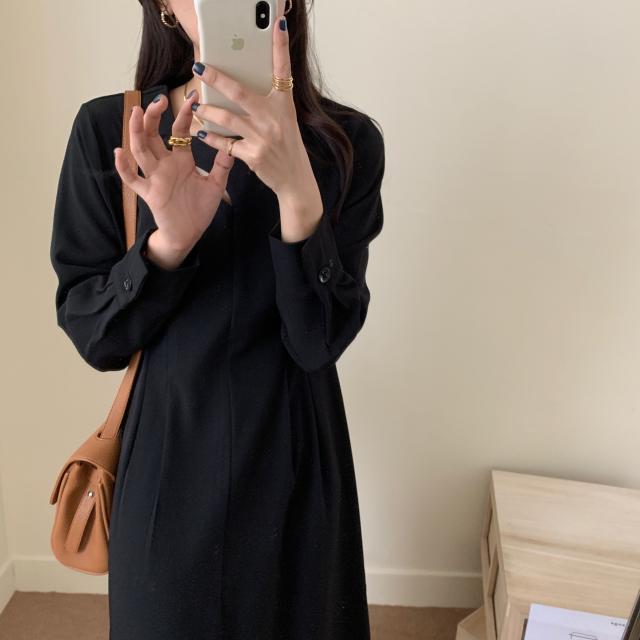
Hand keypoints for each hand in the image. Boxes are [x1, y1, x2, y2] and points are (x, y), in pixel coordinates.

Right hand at [113, 89, 234, 258]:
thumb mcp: (216, 185)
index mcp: (181, 160)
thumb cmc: (200, 209)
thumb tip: (234, 145)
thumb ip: (222, 166)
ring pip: (141, 151)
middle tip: (159, 99)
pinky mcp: (149, 194)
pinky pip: (133, 179)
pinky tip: (120, 152)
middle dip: (154, 116)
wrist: (189, 233)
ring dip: (136, 131)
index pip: (179, 131)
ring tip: (135, 112)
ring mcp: (155, 178)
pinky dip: (124, 167)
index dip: (184, 114)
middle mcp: (165, 165)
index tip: (192, 96)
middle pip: (153, 134)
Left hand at [191, 13, 322, 210]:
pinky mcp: (253, 155)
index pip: (283, 70)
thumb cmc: (287, 145)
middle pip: (240, 93)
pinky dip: (211, 138)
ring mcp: (263, 138)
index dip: (281, 47)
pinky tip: (202, 132)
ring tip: (197, 105)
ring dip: (208, 111)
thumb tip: (240, 87)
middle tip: (199, 69)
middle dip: (217, 79)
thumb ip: (268, 102)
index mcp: (284, 105)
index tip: (277, 24)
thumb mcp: (285, 119)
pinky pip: (225, 143)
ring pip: (227, 118)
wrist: (295, 178)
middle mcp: (274, 118)